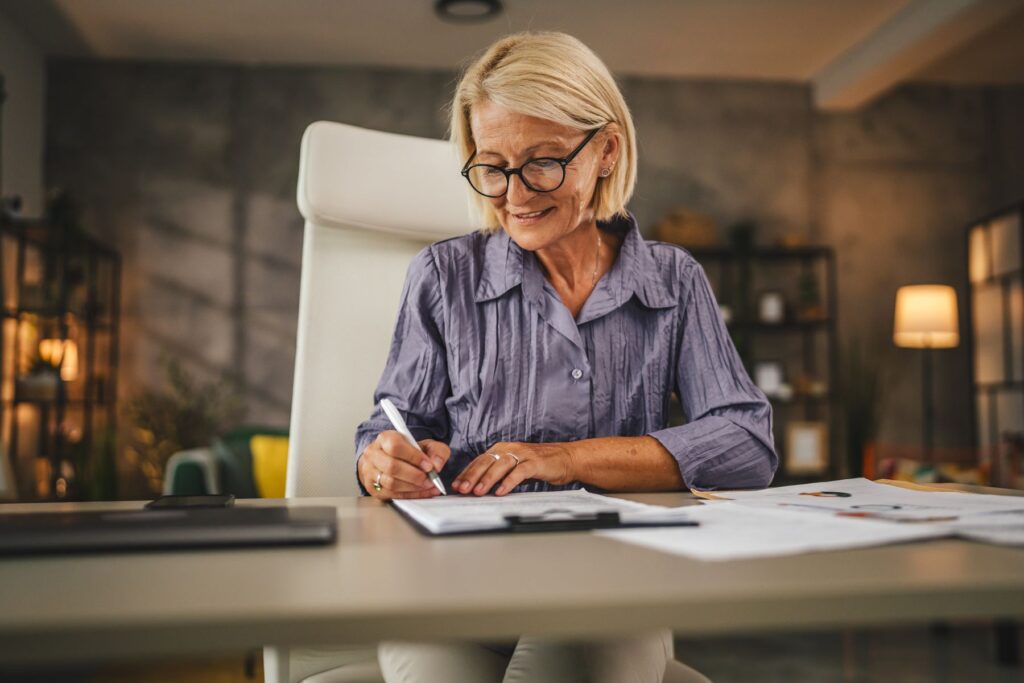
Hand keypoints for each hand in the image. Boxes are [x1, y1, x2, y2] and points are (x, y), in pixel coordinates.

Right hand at [358, 431, 449, 500]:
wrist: (390, 459)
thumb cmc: (408, 452)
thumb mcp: (425, 445)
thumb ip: (436, 451)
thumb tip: (436, 465)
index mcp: (385, 438)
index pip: (395, 447)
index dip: (414, 457)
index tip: (429, 465)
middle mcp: (373, 454)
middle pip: (392, 467)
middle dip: (415, 476)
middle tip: (430, 480)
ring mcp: (370, 471)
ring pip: (391, 483)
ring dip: (413, 487)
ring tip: (428, 486)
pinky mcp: (372, 488)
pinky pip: (392, 495)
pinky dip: (410, 495)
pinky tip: (422, 492)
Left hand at [452, 442, 575, 495]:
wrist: (566, 458)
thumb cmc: (539, 464)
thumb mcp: (515, 467)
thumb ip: (499, 474)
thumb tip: (478, 488)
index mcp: (502, 449)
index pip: (479, 461)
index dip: (466, 473)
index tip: (456, 485)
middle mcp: (509, 449)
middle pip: (486, 462)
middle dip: (472, 476)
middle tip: (462, 489)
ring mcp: (522, 454)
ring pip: (500, 465)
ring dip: (487, 479)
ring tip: (477, 492)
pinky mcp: (534, 462)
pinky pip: (518, 472)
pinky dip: (508, 482)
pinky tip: (501, 491)